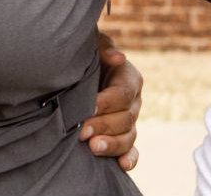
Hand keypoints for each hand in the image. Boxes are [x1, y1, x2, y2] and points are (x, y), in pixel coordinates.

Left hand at [81, 31, 141, 170]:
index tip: (90, 106)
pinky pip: (132, 150)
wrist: (78, 72)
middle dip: (104, 125)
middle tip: (82, 131)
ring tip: (94, 147)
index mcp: (129, 78)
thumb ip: (104, 47)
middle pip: (125, 118)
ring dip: (113, 144)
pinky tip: (121, 166)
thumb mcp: (93, 45)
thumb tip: (118, 57)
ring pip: (128, 136)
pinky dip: (129, 159)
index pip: (123, 93)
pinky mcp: (123, 136)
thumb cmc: (86, 56)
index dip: (108, 101)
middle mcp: (133, 102)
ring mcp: (129, 121)